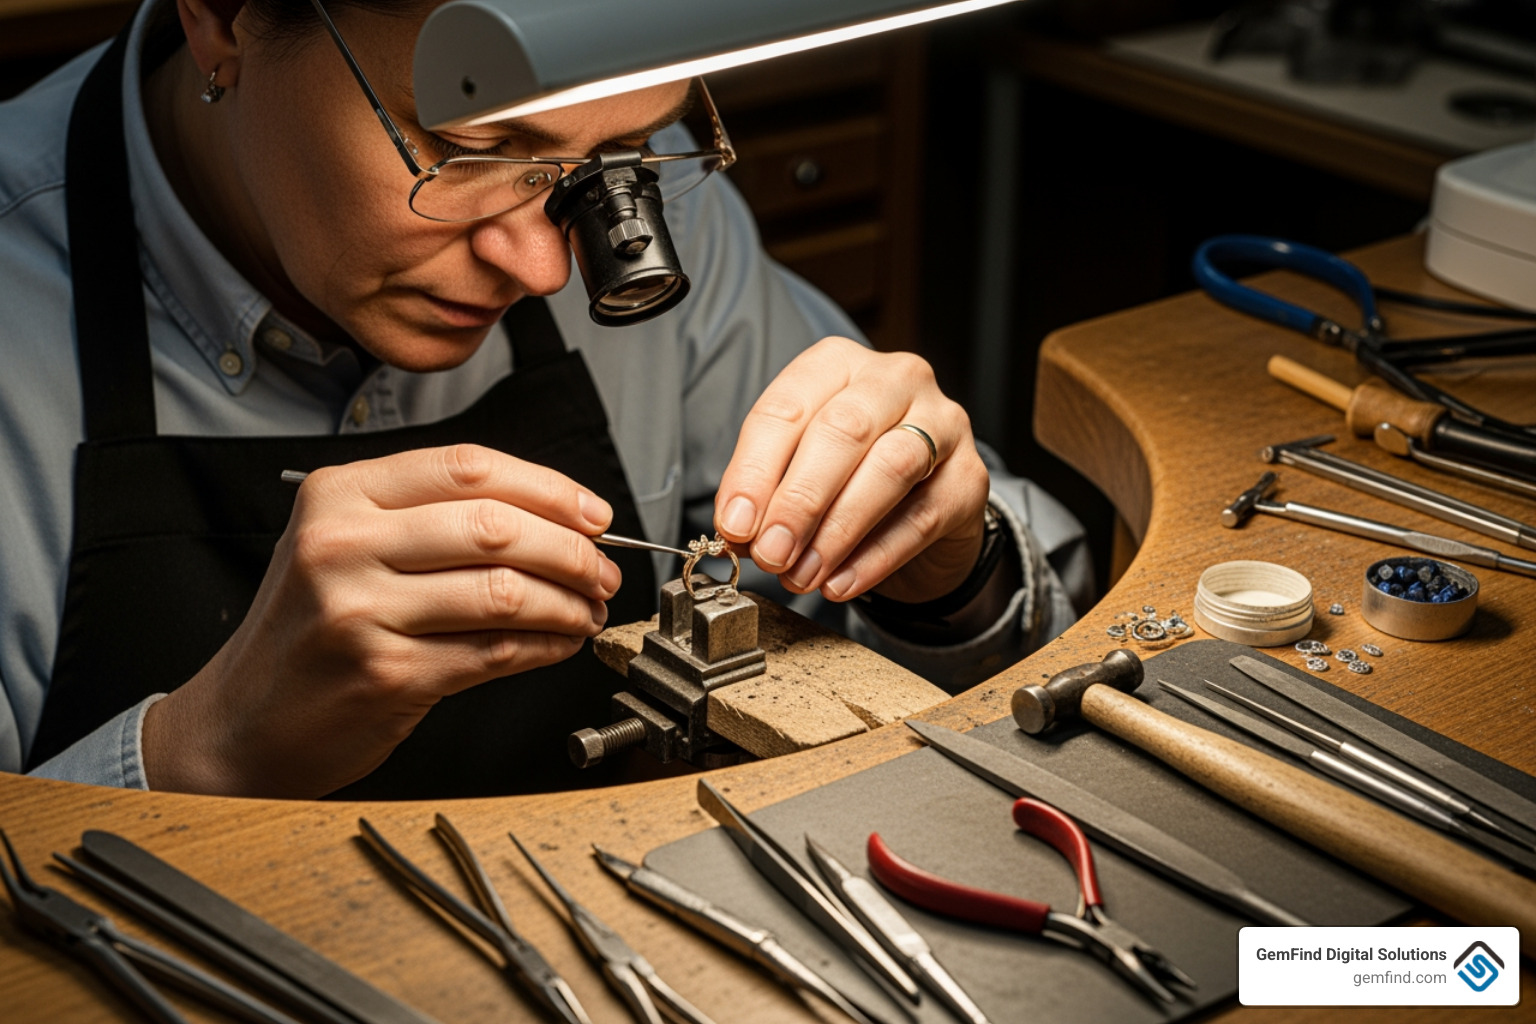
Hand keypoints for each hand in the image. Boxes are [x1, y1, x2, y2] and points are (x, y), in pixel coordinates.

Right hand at [141, 445, 620, 796]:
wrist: (244, 719)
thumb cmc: (307, 628)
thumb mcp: (344, 543)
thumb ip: (431, 517)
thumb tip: (554, 515)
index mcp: (339, 495)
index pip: (467, 468)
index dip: (549, 488)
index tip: (592, 512)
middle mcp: (344, 546)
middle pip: (496, 526)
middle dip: (572, 548)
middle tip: (602, 567)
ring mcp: (363, 612)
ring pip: (506, 590)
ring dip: (567, 602)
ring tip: (587, 609)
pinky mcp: (388, 675)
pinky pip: (495, 651)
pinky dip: (545, 646)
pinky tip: (559, 642)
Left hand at [714, 337, 989, 603]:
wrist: (926, 499)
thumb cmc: (851, 471)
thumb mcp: (800, 467)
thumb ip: (768, 491)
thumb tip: (739, 532)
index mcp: (837, 364)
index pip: (787, 408)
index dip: (755, 470)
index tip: (735, 523)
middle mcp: (895, 379)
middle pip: (843, 431)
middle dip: (799, 500)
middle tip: (771, 552)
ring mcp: (943, 423)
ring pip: (890, 468)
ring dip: (838, 529)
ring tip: (802, 574)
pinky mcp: (970, 477)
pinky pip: (922, 518)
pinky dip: (875, 557)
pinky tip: (840, 583)